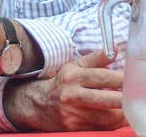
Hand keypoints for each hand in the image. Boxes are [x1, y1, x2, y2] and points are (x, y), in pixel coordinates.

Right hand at [4, 49, 126, 130]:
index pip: (104, 77)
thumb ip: (96, 59)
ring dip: (122, 114)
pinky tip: (116, 117)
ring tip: (128, 108)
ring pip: (108, 117)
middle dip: (126, 99)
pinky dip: (113, 123)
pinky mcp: (74, 127)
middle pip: (108, 99)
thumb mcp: (74, 67)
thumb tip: (115, 48)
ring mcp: (73, 112)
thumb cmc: (62, 83)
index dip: (123, 80)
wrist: (38, 104)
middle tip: (135, 98)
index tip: (134, 81)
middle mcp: (72, 94)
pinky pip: (102, 127)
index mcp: (73, 76)